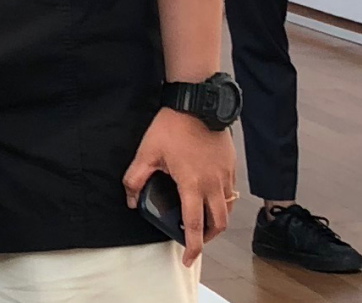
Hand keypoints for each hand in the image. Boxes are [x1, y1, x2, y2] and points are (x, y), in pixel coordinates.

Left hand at [124, 107, 234, 267]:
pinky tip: (209, 194)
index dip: (192, 246)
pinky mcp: (230, 165)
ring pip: (227, 208)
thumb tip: (130, 199)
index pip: (194, 225)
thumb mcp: (147, 152)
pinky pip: (230, 191)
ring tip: (202, 219)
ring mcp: (225, 175)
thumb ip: (136, 178)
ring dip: (217, 220)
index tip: (188, 258)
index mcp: (193, 185)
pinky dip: (222, 200)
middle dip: (208, 237)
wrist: (197, 102)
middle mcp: (213, 184)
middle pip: (218, 224)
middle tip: (195, 239)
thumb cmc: (173, 126)